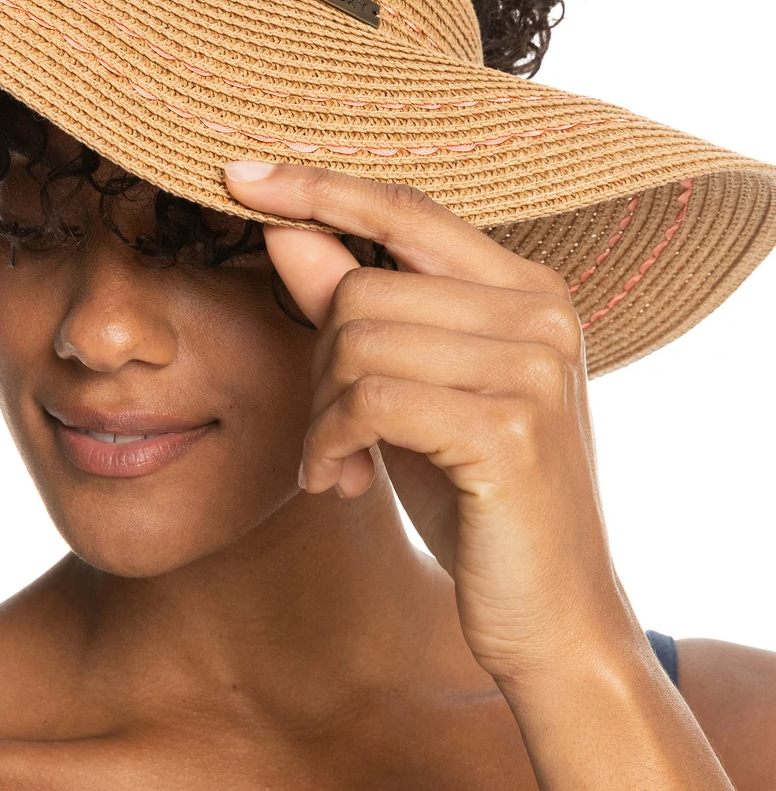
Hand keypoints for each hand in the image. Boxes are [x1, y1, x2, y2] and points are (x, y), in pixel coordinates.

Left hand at [223, 160, 642, 685]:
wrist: (551, 614)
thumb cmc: (478, 502)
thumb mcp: (410, 394)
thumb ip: (358, 310)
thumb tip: (285, 229)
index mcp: (529, 291)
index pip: (406, 209)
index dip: (318, 188)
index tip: (240, 176)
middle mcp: (541, 314)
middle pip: (361, 286)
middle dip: (316, 363)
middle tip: (326, 431)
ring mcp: (532, 368)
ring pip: (355, 341)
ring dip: (319, 414)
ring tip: (335, 462)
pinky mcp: (509, 428)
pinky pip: (367, 400)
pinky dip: (329, 442)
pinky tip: (339, 482)